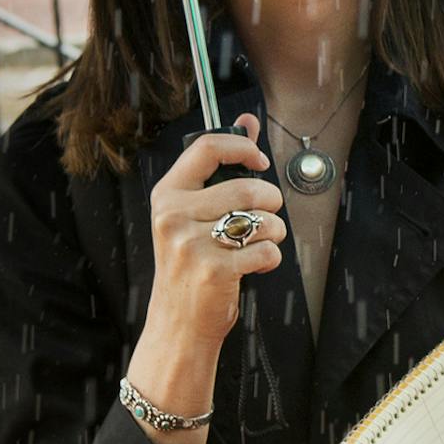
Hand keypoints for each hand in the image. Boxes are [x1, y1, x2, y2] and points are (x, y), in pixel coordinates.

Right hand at [141, 112, 285, 358]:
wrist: (178, 322)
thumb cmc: (192, 263)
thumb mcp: (195, 213)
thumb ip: (221, 167)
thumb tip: (249, 121)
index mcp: (168, 195)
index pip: (208, 147)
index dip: (243, 147)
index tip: (260, 162)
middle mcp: (173, 216)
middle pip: (249, 187)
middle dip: (271, 203)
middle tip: (263, 219)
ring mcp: (191, 244)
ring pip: (263, 219)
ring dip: (275, 232)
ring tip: (258, 244)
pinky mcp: (213, 270)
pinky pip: (267, 249)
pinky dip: (271, 258)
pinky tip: (254, 266)